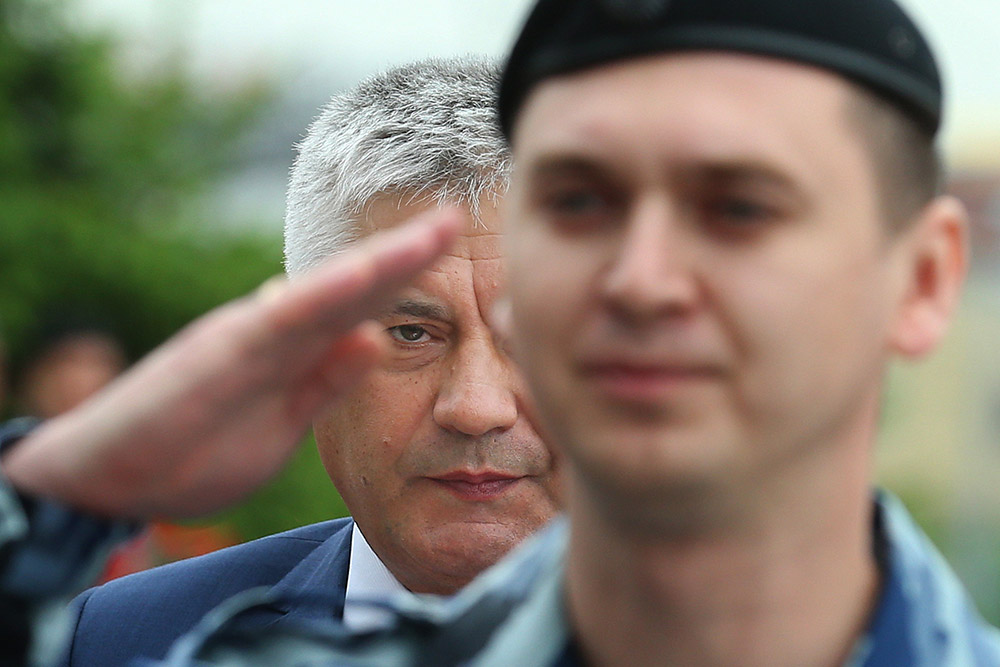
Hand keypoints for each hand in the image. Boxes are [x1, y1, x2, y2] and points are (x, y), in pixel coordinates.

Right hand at [1, 210, 459, 517]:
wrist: (108, 477)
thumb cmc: (194, 449)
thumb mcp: (284, 423)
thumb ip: (326, 381)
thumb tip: (376, 339)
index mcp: (293, 349)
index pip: (360, 307)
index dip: (408, 280)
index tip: (456, 256)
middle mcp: (274, 330)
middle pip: (352, 285)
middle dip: (407, 254)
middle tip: (456, 217)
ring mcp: (247, 337)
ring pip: (324, 291)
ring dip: (380, 262)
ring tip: (432, 232)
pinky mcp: (218, 355)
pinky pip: (277, 321)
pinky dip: (318, 296)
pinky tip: (358, 275)